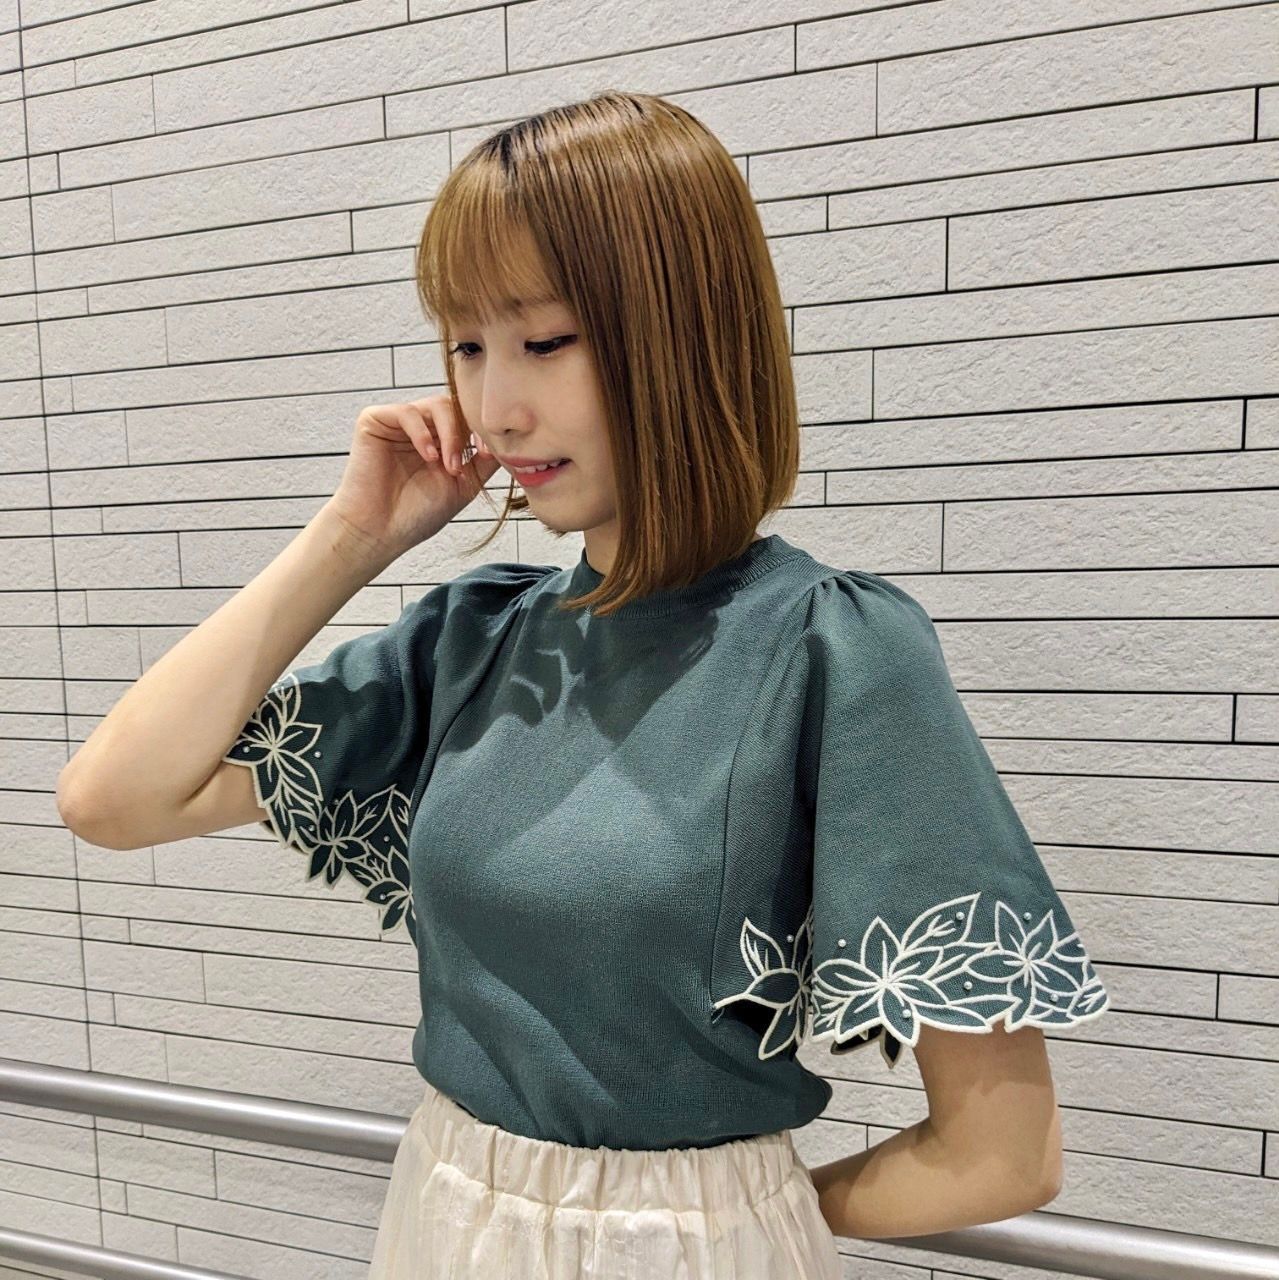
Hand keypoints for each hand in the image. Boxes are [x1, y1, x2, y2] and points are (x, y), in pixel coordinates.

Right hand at [325, 394, 501, 558]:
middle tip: (461, 466)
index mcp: (440, 440)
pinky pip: (407, 412)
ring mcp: (399, 423)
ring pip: (436, 405)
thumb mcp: (463, 486)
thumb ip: (484, 463)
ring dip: (449, 435)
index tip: (487, 455)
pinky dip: (422, 433)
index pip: (468, 419)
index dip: (481, 432)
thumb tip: (507, 442)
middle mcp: (422, 428)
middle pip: (455, 407)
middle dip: (466, 434)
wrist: (380, 531)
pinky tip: (427, 456)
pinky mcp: (375, 421)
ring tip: (447, 466)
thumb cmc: (417, 514)